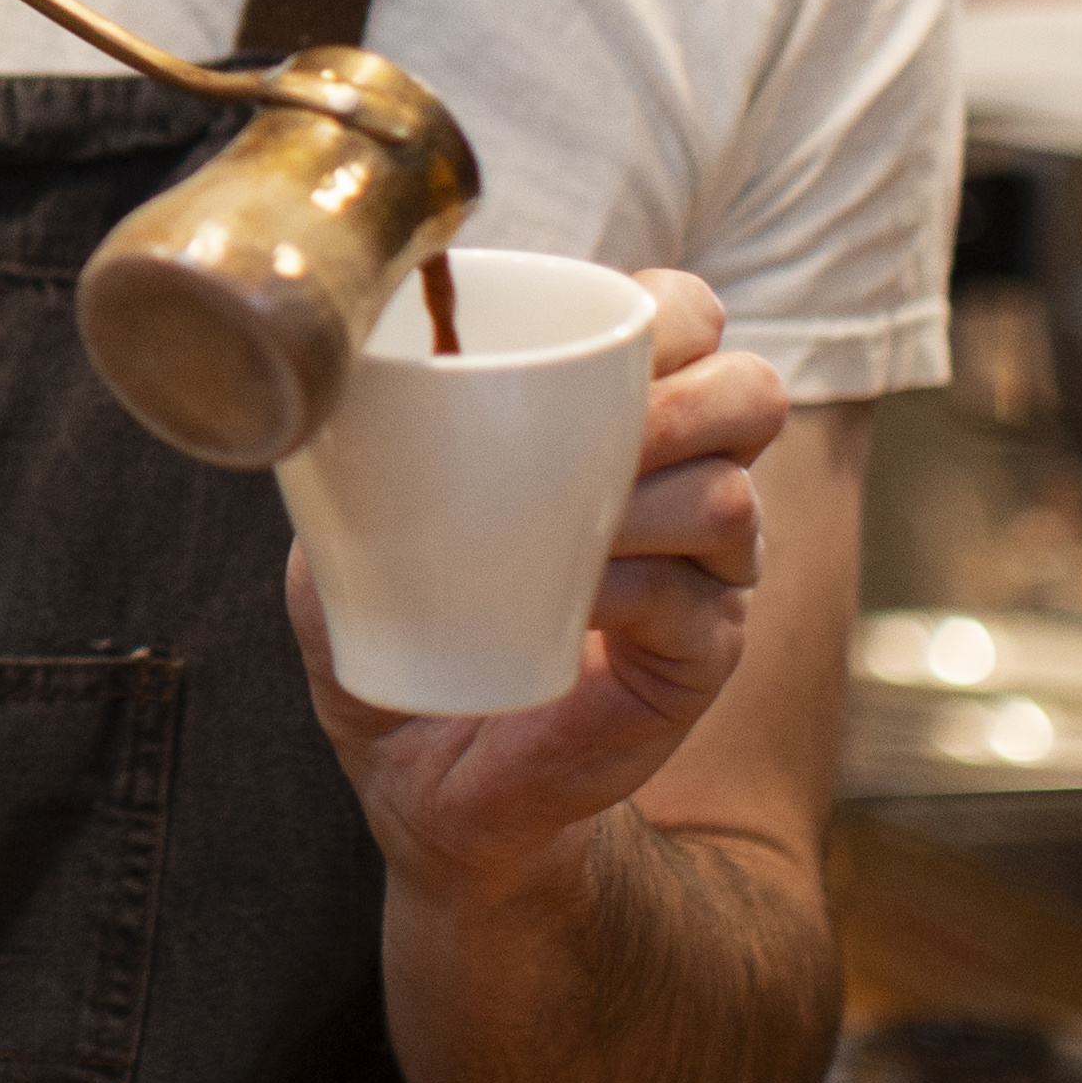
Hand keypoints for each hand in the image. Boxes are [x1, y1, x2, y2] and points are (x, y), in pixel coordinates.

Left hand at [288, 273, 787, 899]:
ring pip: (730, 496)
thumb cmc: (397, 618)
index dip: (669, 310)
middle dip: (686, 395)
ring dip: (649, 498)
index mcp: (617, 419)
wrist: (419, 771)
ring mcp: (703, 575)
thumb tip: (330, 375)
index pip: (688, 319)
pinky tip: (576, 598)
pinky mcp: (699, 659)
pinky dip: (636, 587)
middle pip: (751, 393)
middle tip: (608, 427)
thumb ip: (362, 440)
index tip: (594, 335)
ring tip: (572, 530)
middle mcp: (682, 482)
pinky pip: (700, 600)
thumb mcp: (360, 514)